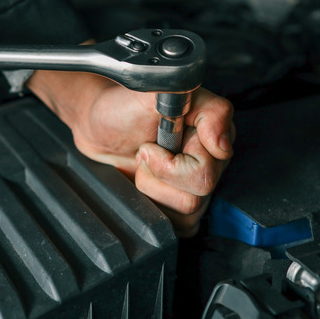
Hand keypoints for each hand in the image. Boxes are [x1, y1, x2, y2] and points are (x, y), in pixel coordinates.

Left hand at [28, 71, 233, 235]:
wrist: (96, 125)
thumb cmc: (122, 107)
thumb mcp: (159, 94)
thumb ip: (204, 109)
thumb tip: (222, 145)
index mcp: (214, 132)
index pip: (208, 168)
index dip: (171, 162)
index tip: (152, 142)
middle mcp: (213, 158)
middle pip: (200, 191)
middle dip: (158, 174)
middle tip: (144, 152)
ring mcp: (198, 182)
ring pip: (189, 211)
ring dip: (153, 188)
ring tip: (143, 165)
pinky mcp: (182, 203)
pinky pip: (183, 224)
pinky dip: (156, 207)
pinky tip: (145, 184)